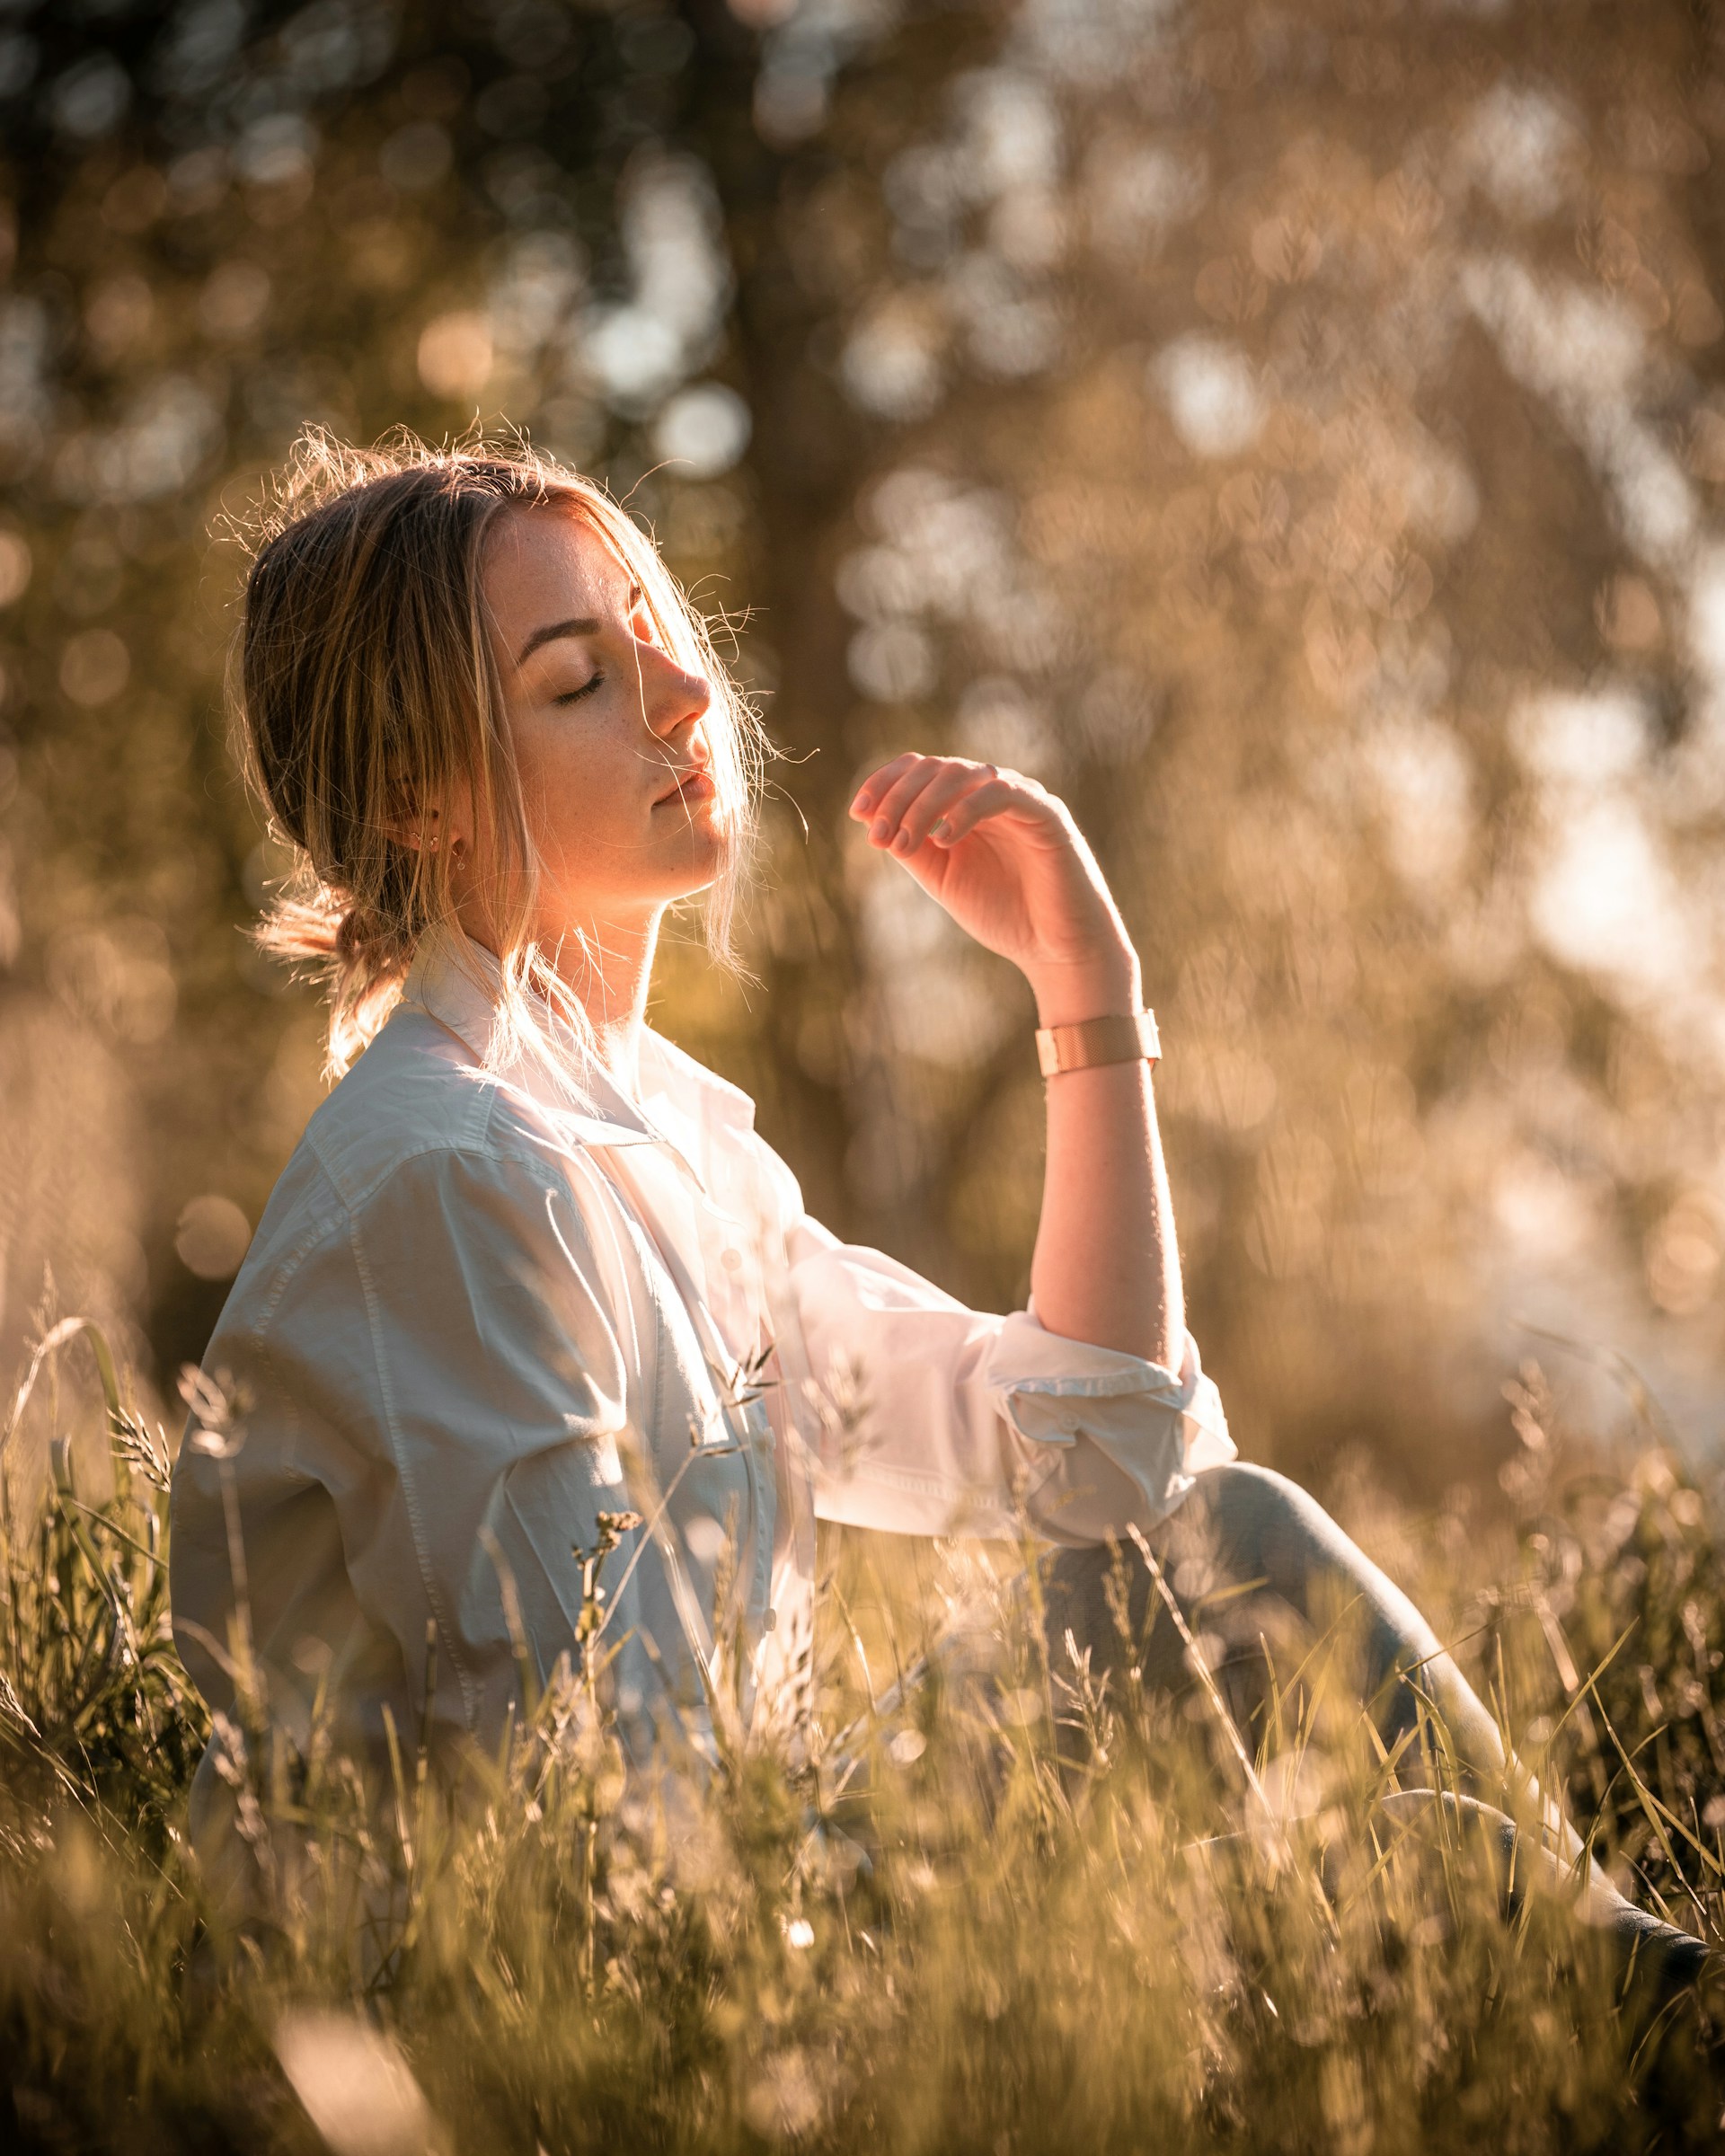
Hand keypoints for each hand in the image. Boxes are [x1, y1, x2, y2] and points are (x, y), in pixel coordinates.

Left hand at [848, 755, 1139, 1023]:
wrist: (1056, 950)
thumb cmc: (1004, 915)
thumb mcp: (941, 878)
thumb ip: (911, 846)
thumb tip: (869, 818)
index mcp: (966, 804)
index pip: (921, 769)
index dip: (885, 782)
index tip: (857, 813)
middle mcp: (993, 793)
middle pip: (936, 767)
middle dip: (897, 797)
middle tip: (877, 835)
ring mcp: (1021, 799)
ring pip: (963, 774)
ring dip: (923, 804)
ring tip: (904, 842)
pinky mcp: (1046, 814)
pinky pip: (1000, 793)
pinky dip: (966, 810)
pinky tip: (944, 839)